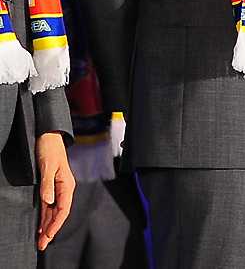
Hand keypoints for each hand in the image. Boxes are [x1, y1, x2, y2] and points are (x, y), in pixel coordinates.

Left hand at [36, 132, 74, 249]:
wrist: (48, 136)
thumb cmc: (49, 148)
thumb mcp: (47, 165)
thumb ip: (48, 184)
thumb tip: (48, 201)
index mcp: (67, 184)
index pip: (63, 209)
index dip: (55, 224)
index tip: (48, 236)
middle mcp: (64, 188)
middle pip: (58, 214)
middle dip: (51, 230)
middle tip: (42, 245)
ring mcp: (58, 188)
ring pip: (53, 211)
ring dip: (47, 225)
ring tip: (41, 241)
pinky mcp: (51, 186)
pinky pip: (49, 205)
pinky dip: (45, 216)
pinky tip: (41, 226)